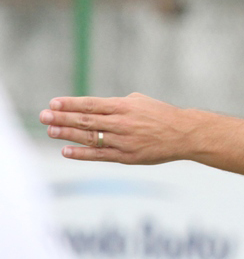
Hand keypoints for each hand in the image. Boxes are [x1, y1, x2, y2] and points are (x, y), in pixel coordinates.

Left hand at [39, 93, 197, 163]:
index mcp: (125, 106)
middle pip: (86, 121)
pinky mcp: (126, 156)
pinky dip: (81, 153)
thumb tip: (96, 107)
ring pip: (90, 137)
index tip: (53, 103)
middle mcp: (122, 123)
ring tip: (50, 131)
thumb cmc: (162, 115)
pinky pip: (99, 155)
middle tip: (44, 116)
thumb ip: (118, 104)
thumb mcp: (141, 101)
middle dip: (62, 118)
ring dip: (67, 134)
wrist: (184, 134)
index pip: (91, 104)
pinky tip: (66, 151)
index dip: (70, 104)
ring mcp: (123, 140)